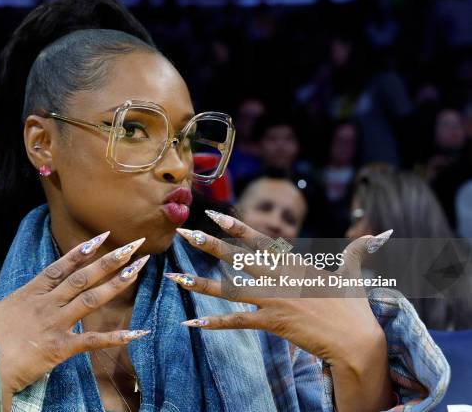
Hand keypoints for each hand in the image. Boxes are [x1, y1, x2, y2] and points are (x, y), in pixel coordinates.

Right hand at [0, 233, 149, 409]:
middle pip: (82, 277)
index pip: (60, 267)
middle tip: (132, 246)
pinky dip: (115, 337)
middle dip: (109, 261)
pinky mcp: (60, 347)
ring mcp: (55, 323)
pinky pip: (92, 341)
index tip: (102, 237)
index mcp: (29, 293)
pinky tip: (137, 333)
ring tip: (137, 270)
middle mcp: (46, 304)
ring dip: (116, 284)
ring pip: (91, 299)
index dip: (81, 252)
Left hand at [169, 211, 393, 411]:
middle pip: (238, 258)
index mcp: (294, 263)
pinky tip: (191, 323)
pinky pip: (237, 322)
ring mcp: (274, 300)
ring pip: (230, 289)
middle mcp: (279, 278)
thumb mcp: (353, 274)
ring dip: (200, 284)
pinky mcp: (272, 322)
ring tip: (175, 278)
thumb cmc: (355, 307)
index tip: (214, 216)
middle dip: (209, 245)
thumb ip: (358, 251)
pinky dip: (214, 323)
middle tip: (183, 234)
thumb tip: (383, 232)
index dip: (236, 227)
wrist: (358, 342)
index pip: (260, 241)